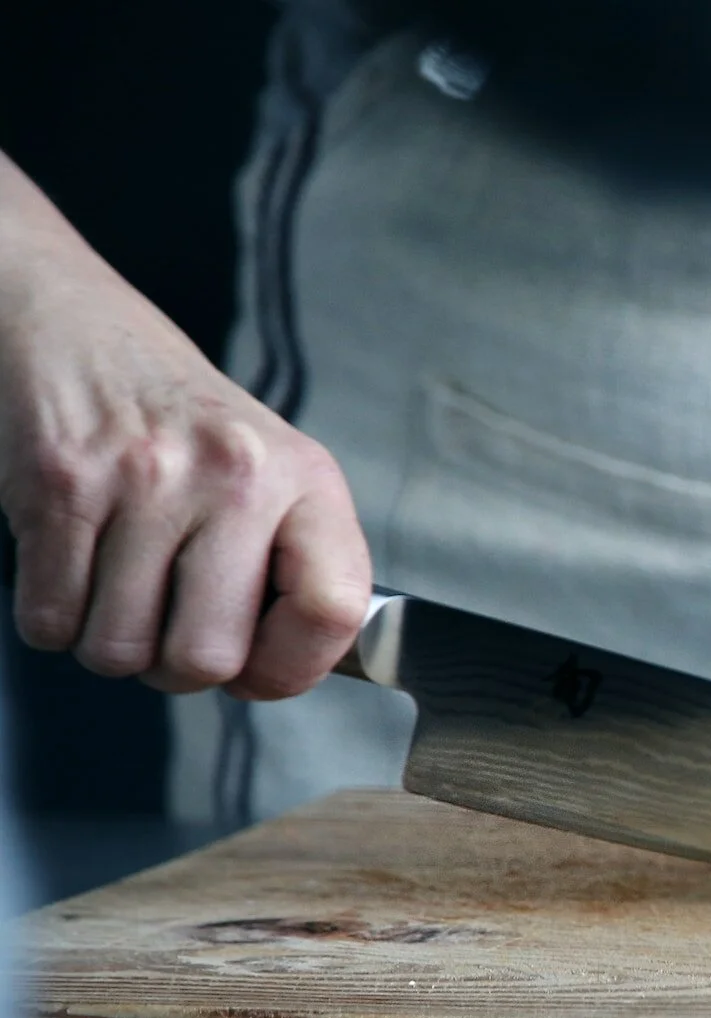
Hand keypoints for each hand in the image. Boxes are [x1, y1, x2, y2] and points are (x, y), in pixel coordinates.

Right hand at [0, 256, 369, 698]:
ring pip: (119, 650)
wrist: (75, 327)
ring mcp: (145, 479)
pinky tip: (74, 567)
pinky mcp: (59, 484)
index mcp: (305, 479)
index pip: (334, 610)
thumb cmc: (180, 420)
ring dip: (110, 643)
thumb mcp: (272, 472)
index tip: (261, 667)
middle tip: (169, 627)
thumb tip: (280, 672)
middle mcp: (234, 475)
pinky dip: (54, 617)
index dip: (293, 667)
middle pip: (207, 658)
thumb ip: (293, 565)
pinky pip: (50, 620)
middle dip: (178, 669)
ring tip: (120, 587)